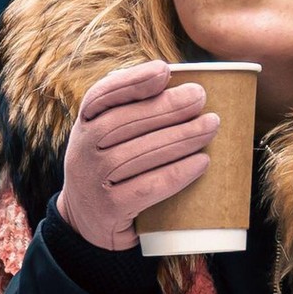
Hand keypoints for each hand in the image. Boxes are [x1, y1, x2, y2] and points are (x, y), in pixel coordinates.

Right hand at [55, 62, 218, 251]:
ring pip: (139, 155)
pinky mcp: (110, 209)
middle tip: (200, 98)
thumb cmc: (110, 169)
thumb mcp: (106, 137)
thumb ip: (131, 110)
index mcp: (84, 125)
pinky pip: (148, 187)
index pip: (102, 96)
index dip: (132, 81)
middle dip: (167, 108)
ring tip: (210, 126)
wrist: (87, 223)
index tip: (164, 70)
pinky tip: (201, 162)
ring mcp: (94, 181)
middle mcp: (83, 151)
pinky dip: (177, 173)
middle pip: (125, 123)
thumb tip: (178, 82)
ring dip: (180, 138)